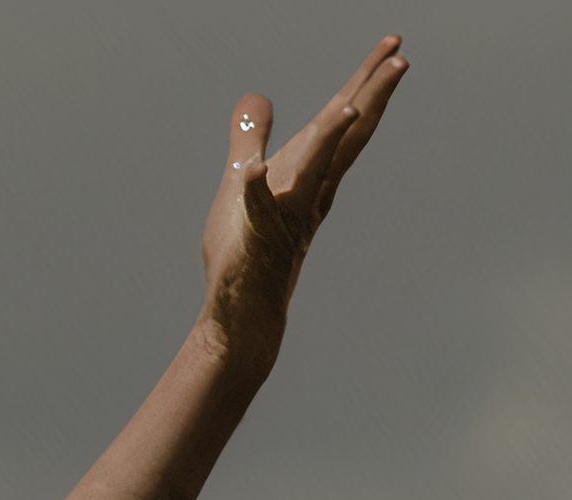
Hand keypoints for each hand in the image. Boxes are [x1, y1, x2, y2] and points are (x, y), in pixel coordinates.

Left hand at [199, 36, 408, 358]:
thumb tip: (255, 96)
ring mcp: (286, 216)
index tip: (393, 46)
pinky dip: (256, 191)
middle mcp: (308, 192)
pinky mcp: (257, 240)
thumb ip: (250, 138)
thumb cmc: (246, 248)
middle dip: (371, 98)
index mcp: (309, 175)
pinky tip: (254, 173)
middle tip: (400, 60)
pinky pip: (257, 212)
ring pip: (314, 172)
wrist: (243, 310)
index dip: (368, 83)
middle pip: (347, 138)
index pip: (345, 121)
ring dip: (330, 139)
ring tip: (348, 103)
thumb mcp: (242, 180)